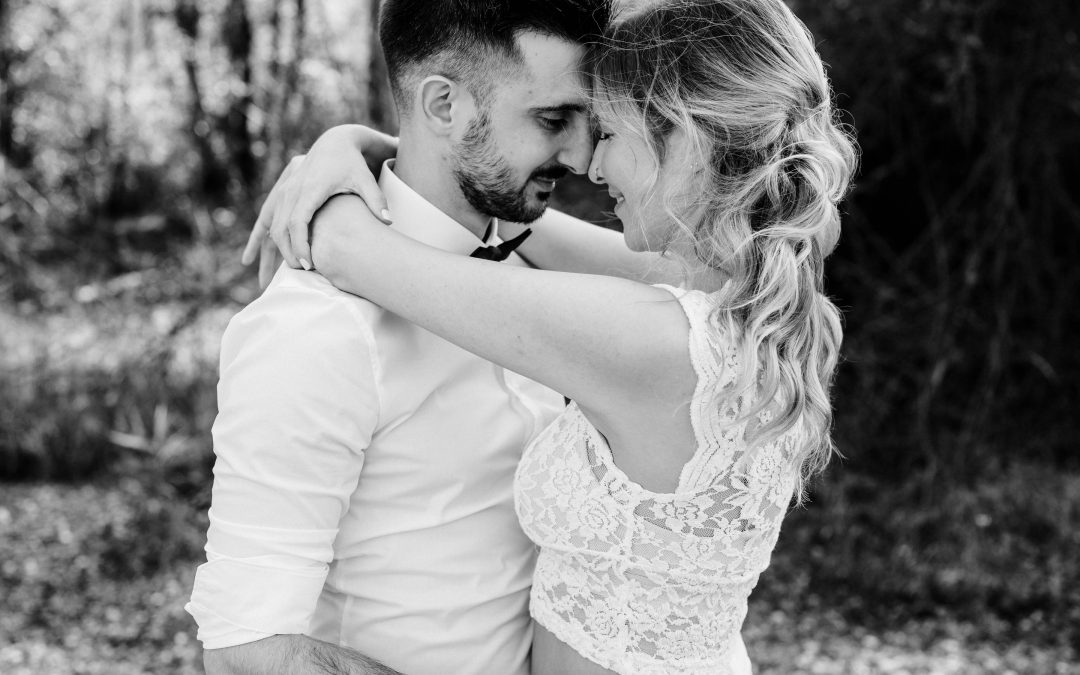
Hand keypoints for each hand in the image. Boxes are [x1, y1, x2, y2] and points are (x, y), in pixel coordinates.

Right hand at [242, 125, 398, 287]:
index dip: (301, 245)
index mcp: (310, 189)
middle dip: (289, 253)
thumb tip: (389, 221)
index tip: (308, 265)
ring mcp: (283, 192)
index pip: (298, 222)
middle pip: (281, 228)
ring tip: (279, 276)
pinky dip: (257, 241)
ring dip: (272, 252)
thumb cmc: (352, 164)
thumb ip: (376, 200)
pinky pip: (264, 221)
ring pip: (271, 227)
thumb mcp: (365, 179)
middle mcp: (292, 191)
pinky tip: (249, 261)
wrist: (335, 143)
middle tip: (303, 274)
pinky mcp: (281, 195)